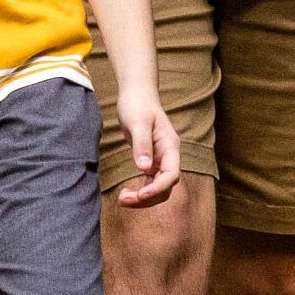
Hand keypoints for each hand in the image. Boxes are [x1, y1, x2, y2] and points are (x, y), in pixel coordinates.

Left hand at [113, 93, 181, 207]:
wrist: (136, 93)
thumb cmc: (138, 104)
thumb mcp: (138, 122)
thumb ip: (142, 145)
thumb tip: (143, 168)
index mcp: (170, 147)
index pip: (171, 175)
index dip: (158, 188)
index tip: (141, 194)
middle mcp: (168, 156)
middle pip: (165, 186)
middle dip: (147, 197)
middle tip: (124, 200)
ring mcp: (160, 160)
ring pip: (157, 187)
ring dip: (142, 198)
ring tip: (122, 200)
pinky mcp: (150, 161)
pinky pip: (149, 182)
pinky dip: (139, 191)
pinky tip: (126, 194)